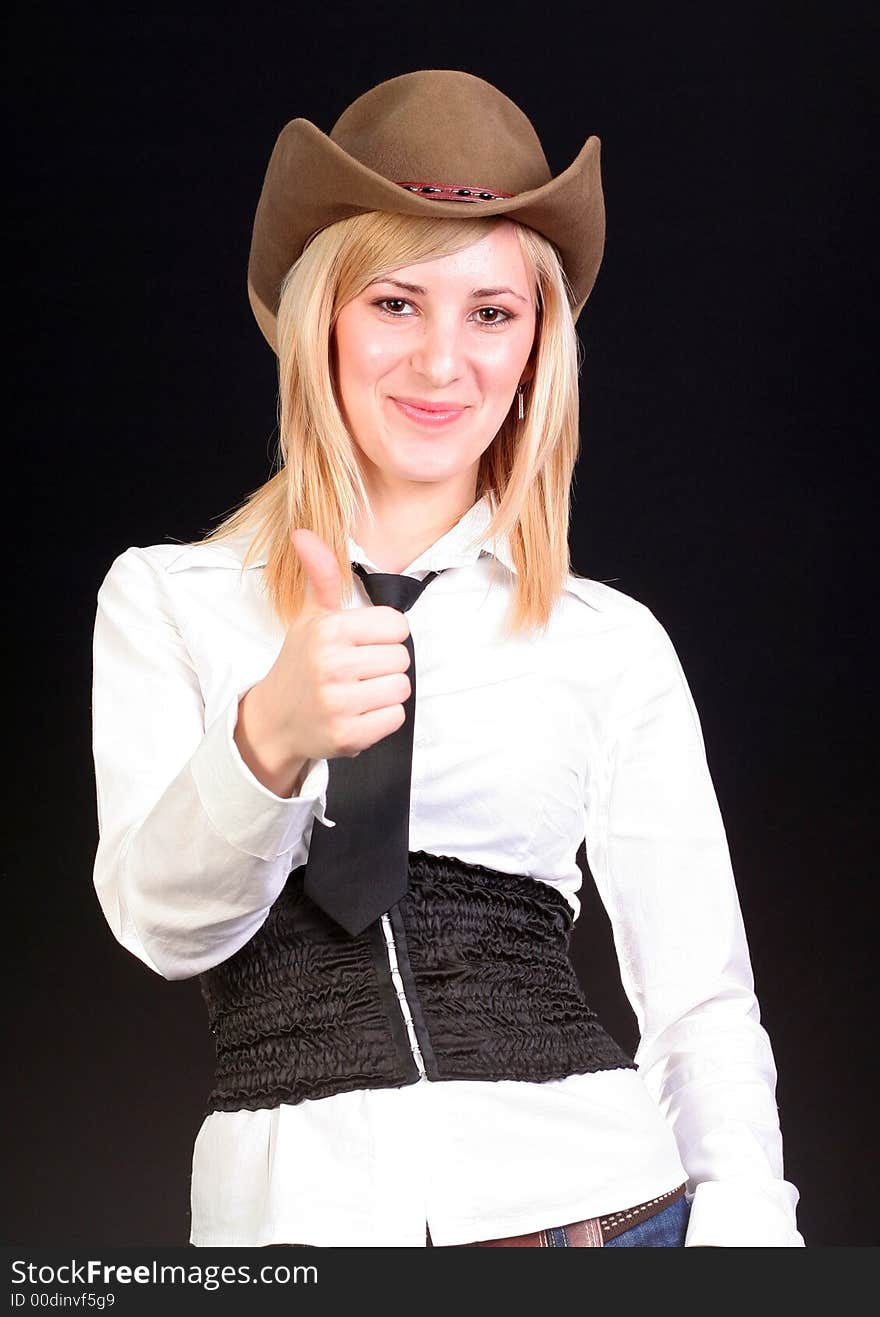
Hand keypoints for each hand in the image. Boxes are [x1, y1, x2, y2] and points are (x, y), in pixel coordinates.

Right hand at [248, 528, 411, 765]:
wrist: (276, 720)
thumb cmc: (302, 662)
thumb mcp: (311, 616)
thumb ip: (322, 575)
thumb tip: (303, 532)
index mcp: (328, 630)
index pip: (397, 626)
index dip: (384, 636)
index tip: (360, 644)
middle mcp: (331, 664)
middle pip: (402, 658)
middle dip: (384, 665)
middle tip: (356, 672)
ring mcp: (339, 702)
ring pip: (401, 688)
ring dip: (385, 692)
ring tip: (358, 692)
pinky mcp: (348, 735)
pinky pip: (395, 718)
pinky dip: (382, 718)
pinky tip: (358, 713)